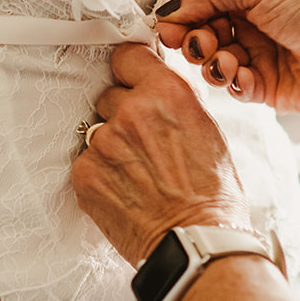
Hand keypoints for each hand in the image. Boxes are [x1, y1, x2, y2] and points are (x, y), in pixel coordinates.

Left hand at [72, 43, 250, 265]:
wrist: (197, 244)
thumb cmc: (213, 195)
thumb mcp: (208, 130)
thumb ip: (175, 101)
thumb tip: (154, 85)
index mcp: (168, 92)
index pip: (127, 56)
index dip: (130, 71)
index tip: (131, 80)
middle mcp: (132, 111)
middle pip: (109, 96)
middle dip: (123, 114)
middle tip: (145, 144)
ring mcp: (104, 143)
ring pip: (97, 130)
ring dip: (111, 145)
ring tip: (138, 173)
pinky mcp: (85, 174)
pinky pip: (86, 161)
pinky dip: (100, 174)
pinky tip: (125, 191)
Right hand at [155, 0, 299, 112]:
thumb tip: (172, 8)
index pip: (204, 2)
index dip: (184, 16)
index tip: (167, 29)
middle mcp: (255, 22)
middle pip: (204, 33)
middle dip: (195, 40)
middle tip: (198, 45)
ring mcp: (261, 56)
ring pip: (215, 62)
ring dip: (212, 63)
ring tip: (226, 62)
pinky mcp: (269, 88)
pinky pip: (235, 88)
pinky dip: (233, 83)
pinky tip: (245, 77)